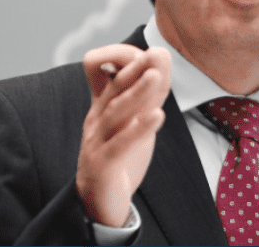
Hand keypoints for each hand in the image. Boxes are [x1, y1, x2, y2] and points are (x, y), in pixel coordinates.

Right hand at [76, 44, 171, 226]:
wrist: (98, 203)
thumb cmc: (118, 158)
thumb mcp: (135, 123)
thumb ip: (149, 96)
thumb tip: (162, 59)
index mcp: (102, 108)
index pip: (112, 78)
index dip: (129, 64)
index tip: (155, 53)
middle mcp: (97, 120)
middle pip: (114, 90)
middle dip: (134, 70)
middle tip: (155, 54)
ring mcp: (96, 142)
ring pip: (116, 113)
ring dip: (136, 94)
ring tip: (155, 77)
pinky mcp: (101, 165)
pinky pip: (119, 145)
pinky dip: (138, 130)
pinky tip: (157, 116)